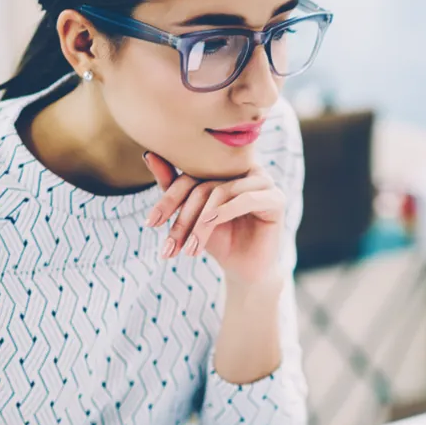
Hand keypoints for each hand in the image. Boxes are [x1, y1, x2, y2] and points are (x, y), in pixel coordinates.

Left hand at [143, 152, 285, 284]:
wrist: (244, 269)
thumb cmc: (218, 239)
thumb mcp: (191, 216)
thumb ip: (173, 186)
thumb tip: (149, 155)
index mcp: (225, 167)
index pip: (190, 175)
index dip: (168, 199)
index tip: (150, 224)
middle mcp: (245, 168)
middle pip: (204, 185)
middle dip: (183, 218)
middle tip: (169, 246)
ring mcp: (263, 181)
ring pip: (221, 192)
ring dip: (201, 223)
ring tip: (190, 248)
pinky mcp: (276, 198)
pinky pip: (246, 199)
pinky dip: (225, 213)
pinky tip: (210, 227)